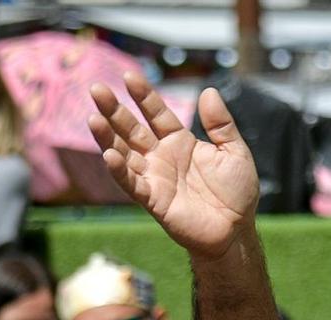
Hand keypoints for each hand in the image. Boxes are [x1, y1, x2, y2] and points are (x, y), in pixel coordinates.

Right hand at [88, 73, 260, 260]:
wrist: (235, 230)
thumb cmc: (236, 192)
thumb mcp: (233, 150)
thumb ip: (220, 123)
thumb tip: (208, 91)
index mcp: (180, 141)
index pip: (156, 113)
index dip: (143, 96)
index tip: (128, 77)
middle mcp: (162, 157)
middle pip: (132, 130)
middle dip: (114, 111)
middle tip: (97, 90)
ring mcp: (154, 178)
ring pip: (125, 154)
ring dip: (108, 138)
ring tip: (93, 119)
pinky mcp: (153, 201)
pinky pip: (132, 184)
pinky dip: (119, 171)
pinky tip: (109, 156)